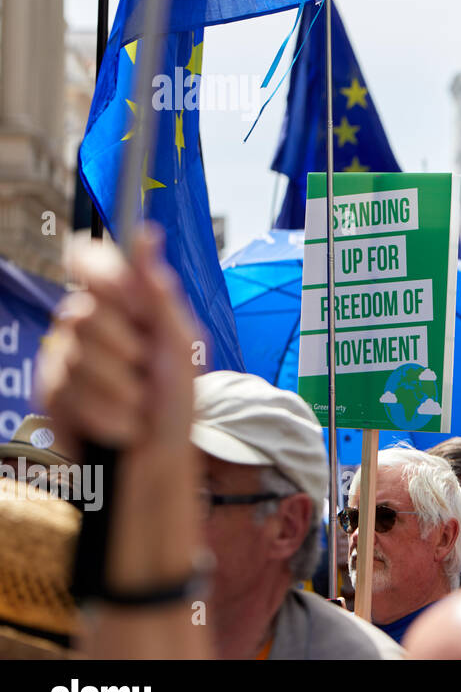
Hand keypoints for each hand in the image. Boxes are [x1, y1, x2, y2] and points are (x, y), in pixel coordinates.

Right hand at [37, 224, 199, 458]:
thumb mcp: (181, 343)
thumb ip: (159, 294)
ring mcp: (63, 358)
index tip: (121, 290)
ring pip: (76, 356)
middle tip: (147, 368)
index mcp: (122, 304)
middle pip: (83, 311)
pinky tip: (122, 422)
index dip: (98, 269)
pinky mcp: (49, 394)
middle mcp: (86, 324)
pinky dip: (107, 413)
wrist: (160, 458)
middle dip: (126, 347)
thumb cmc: (176, 400)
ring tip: (139, 402)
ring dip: (121, 387)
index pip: (86, 259)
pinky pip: (68, 393)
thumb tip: (147, 234)